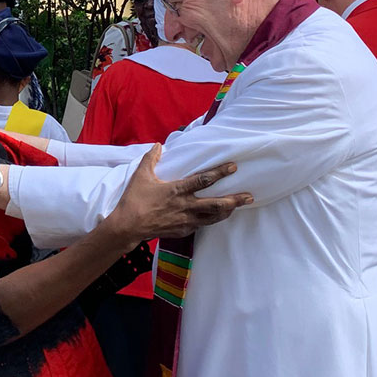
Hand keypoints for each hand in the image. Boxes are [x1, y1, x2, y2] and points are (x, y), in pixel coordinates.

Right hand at [106, 145, 251, 239]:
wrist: (127, 227)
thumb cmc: (134, 200)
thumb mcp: (141, 175)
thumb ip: (152, 158)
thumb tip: (159, 145)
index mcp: (177, 190)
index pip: (204, 180)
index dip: (220, 172)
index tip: (233, 167)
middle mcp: (185, 206)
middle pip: (216, 204)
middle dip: (234, 200)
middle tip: (249, 196)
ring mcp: (185, 220)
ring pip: (212, 217)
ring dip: (227, 211)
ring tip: (238, 206)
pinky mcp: (183, 231)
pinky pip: (202, 225)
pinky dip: (211, 220)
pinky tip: (217, 217)